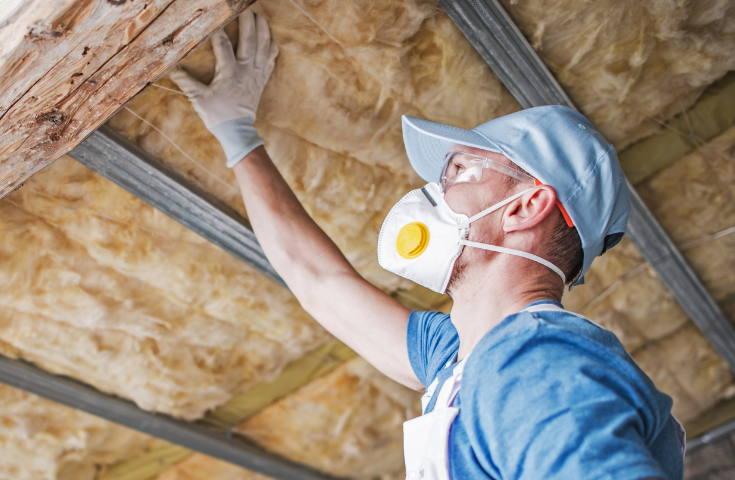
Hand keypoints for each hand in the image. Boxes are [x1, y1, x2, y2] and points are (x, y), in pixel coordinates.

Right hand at [169, 10, 277, 166]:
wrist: (237, 131)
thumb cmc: (218, 115)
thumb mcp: (199, 99)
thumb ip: (186, 82)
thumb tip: (171, 68)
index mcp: (230, 73)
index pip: (224, 46)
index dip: (219, 31)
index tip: (216, 18)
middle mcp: (246, 71)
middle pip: (250, 41)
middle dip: (248, 22)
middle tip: (245, 8)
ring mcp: (257, 75)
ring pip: (264, 48)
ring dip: (263, 31)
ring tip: (260, 16)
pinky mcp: (262, 80)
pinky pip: (271, 60)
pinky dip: (271, 48)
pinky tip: (270, 37)